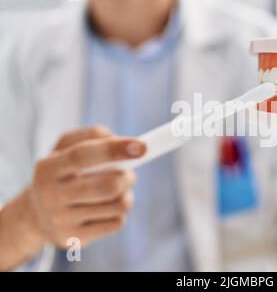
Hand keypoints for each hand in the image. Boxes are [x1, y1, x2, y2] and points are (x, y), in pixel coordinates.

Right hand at [25, 126, 145, 247]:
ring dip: (127, 194)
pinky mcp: (74, 239)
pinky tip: (107, 209)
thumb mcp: (65, 147)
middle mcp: (51, 196)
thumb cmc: (61, 173)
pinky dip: (120, 212)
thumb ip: (91, 135)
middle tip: (129, 173)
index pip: (83, 155)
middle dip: (128, 177)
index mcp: (48, 168)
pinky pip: (116, 223)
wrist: (36, 216)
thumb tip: (118, 139)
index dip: (115, 149)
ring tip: (118, 190)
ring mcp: (62, 220)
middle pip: (107, 186)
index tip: (142, 147)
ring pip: (118, 205)